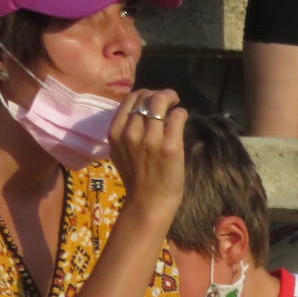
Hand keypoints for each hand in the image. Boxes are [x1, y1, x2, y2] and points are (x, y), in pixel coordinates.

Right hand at [110, 90, 185, 219]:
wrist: (148, 202)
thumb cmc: (136, 177)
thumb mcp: (120, 151)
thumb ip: (126, 130)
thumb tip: (141, 110)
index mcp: (115, 132)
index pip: (131, 99)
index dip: (145, 94)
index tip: (154, 99)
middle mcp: (130, 132)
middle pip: (147, 97)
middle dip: (161, 94)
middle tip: (170, 100)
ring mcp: (150, 139)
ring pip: (161, 102)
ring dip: (172, 100)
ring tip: (176, 106)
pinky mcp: (170, 146)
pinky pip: (177, 116)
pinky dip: (181, 113)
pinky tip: (182, 118)